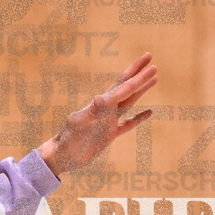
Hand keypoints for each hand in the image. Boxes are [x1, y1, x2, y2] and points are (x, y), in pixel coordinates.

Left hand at [38, 53, 157, 176]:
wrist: (61, 157)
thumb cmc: (68, 142)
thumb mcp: (80, 126)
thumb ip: (92, 112)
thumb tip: (99, 97)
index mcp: (100, 106)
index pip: (122, 87)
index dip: (136, 75)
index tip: (148, 62)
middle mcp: (105, 110)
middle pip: (125, 88)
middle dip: (138, 74)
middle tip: (150, 57)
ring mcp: (108, 121)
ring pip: (129, 102)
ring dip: (140, 90)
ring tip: (154, 79)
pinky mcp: (109, 135)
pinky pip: (128, 124)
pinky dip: (139, 118)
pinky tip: (149, 112)